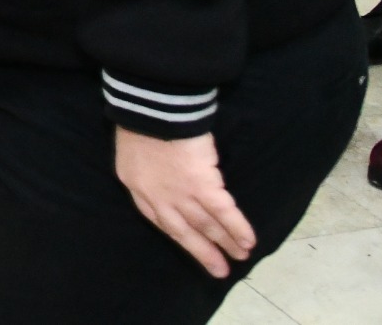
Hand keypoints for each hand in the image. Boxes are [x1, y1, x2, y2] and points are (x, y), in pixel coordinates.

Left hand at [116, 128, 254, 278]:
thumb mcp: (132, 150)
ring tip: (240, 257)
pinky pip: (224, 212)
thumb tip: (165, 176)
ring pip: (206, 224)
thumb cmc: (140, 120)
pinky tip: (249, 241)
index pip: (159, 220)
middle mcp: (158, 197)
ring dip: (225, 243)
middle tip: (219, 271)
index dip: (179, 235)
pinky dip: (238, 228)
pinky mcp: (203, 186)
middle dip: (203, 251)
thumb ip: (148, 169)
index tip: (192, 247)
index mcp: (137, 186)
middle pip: (183, 231)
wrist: (150, 109)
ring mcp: (181, 194)